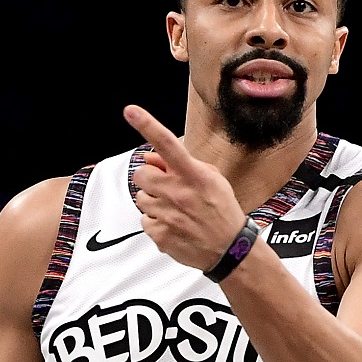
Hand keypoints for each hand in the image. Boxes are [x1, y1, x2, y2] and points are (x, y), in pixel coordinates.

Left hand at [124, 105, 248, 271]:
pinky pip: (145, 221)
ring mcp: (168, 215)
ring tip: (176, 210)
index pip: (167, 144)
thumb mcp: (211, 179)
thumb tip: (149, 157)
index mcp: (195, 175)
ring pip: (141, 198)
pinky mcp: (160, 235)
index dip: (147, 125)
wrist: (230, 249)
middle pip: (142, 174)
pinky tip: (174, 225)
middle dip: (151, 179)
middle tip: (168, 189)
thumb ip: (180, 165)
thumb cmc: (221, 211)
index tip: (131, 111)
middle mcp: (179, 193)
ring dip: (154, 202)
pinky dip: (156, 222)